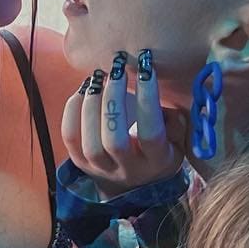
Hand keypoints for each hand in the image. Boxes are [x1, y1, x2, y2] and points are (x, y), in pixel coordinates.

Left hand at [62, 50, 188, 196]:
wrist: (136, 178)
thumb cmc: (161, 147)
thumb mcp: (178, 136)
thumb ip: (174, 117)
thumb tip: (158, 93)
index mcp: (156, 161)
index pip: (150, 133)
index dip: (148, 100)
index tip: (146, 68)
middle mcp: (127, 170)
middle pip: (114, 140)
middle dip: (114, 100)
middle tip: (117, 70)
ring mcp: (100, 169)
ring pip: (89, 143)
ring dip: (91, 104)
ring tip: (99, 77)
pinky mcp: (80, 163)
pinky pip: (70, 137)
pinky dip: (73, 109)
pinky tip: (84, 89)